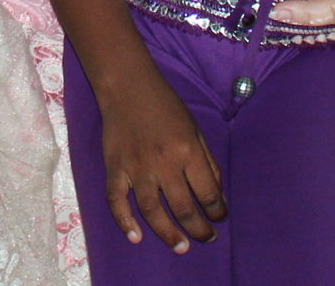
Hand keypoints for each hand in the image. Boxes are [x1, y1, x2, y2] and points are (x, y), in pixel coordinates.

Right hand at [95, 73, 225, 251]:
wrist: (127, 86)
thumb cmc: (165, 106)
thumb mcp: (195, 129)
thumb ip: (207, 162)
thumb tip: (216, 196)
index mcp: (187, 151)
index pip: (208, 193)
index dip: (217, 211)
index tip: (219, 218)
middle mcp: (163, 163)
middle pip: (183, 208)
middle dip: (198, 228)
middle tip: (206, 238)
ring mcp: (137, 168)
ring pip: (152, 211)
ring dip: (168, 234)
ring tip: (181, 247)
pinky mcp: (115, 168)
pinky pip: (117, 201)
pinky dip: (124, 221)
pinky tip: (136, 237)